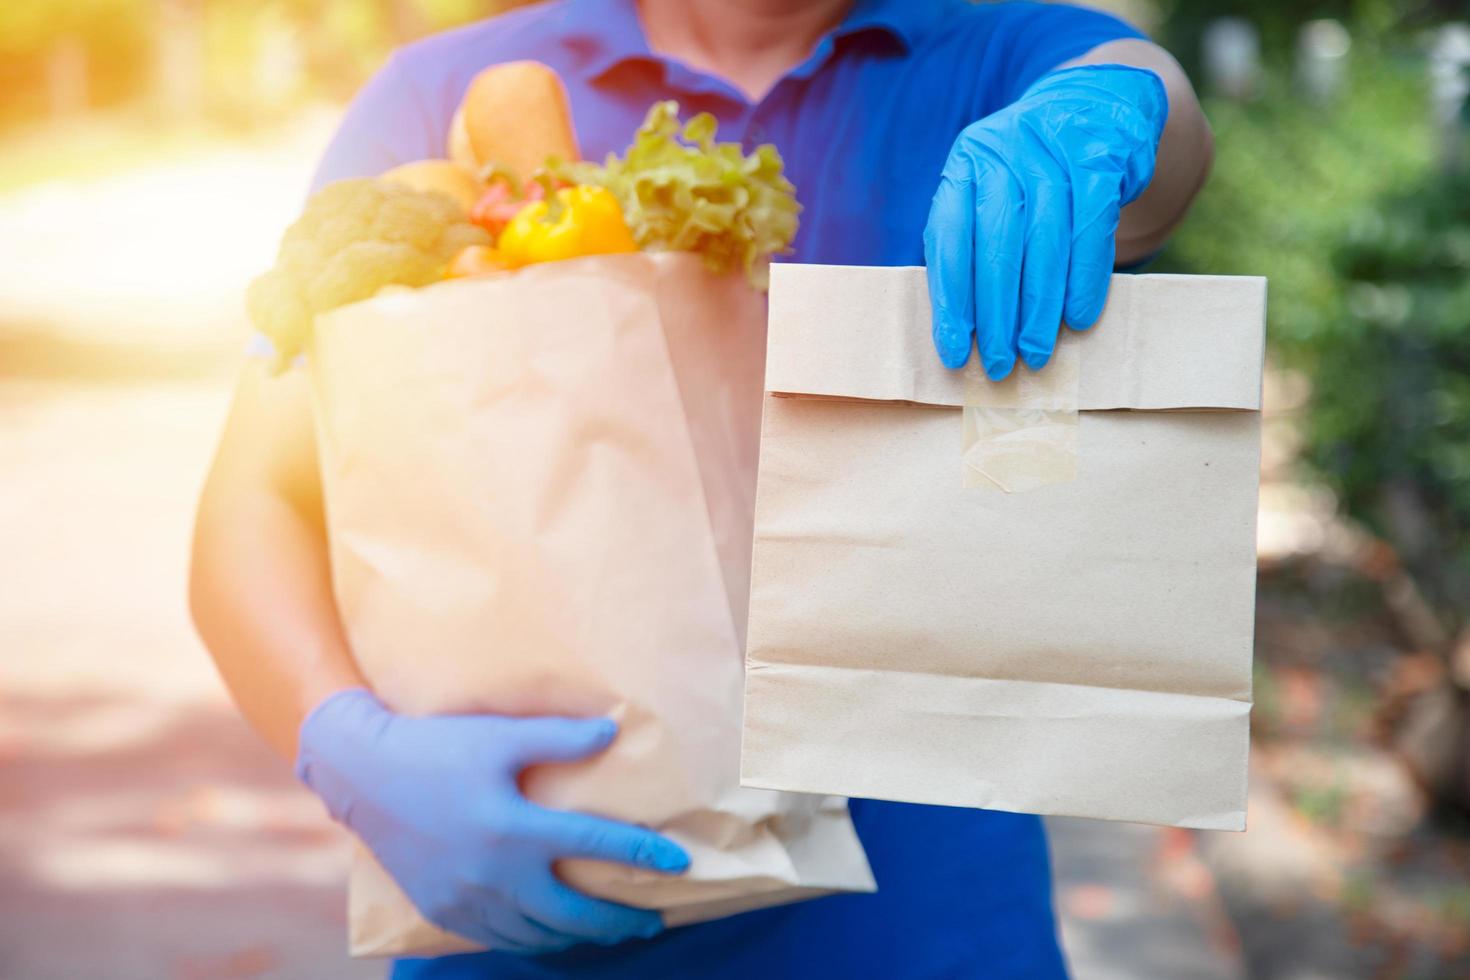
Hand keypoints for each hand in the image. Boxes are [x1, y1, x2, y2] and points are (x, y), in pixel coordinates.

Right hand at [296, 689, 688, 953]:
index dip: (643, 857)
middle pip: (574, 915)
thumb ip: (559, 738)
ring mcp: (467, 900)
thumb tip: (612, 732)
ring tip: (607, 930)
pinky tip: (550, 931)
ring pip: (537, 936)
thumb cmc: (436, 747)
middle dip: (620, 923)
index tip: (678, 865)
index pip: (598, 847)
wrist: (362, 774)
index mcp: (516, 830)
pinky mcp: (443, 911)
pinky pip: (500, 938)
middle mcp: (495, 875)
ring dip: (579, 937)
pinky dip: (534, 940)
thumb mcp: (500, 735)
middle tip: (652, 921)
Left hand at [923, 64, 1167, 377]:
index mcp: (965, 164)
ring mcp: (1054, 152)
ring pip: (1044, 244)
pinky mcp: (1101, 160)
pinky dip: (1083, 280)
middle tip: (999, 364)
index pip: (949, 240)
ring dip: (1039, 309)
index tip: (954, 351)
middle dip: (997, 315)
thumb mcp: (991, 188)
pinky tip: (1077, 318)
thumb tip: (961, 325)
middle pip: (996, 247)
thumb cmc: (1031, 171)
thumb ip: (974, 240)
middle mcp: (1004, 153)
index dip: (950, 301)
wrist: (1096, 105)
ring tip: (1035, 352)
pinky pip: (1091, 231)